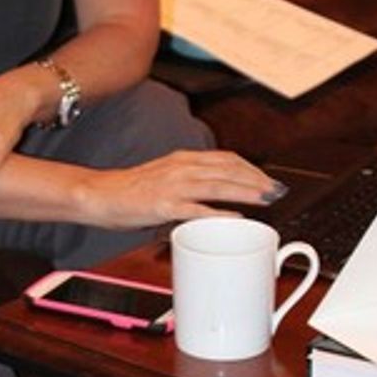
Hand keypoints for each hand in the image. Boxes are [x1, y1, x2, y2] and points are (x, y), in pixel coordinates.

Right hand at [81, 148, 283, 229]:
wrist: (99, 194)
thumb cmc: (129, 191)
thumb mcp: (163, 178)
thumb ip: (187, 184)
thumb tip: (212, 199)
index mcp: (182, 159)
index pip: (226, 158)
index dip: (251, 168)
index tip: (267, 179)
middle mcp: (181, 167)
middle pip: (228, 169)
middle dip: (257, 180)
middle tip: (276, 191)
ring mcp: (173, 185)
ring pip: (219, 184)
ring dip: (246, 191)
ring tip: (266, 199)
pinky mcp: (164, 205)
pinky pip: (198, 209)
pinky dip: (220, 213)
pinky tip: (235, 218)